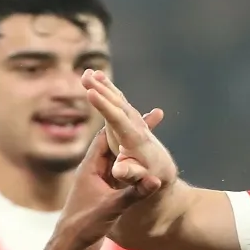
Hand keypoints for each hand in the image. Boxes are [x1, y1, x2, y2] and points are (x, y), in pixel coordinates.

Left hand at [37, 73, 167, 249]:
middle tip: (153, 115)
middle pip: (116, 144)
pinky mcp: (105, 193)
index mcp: (90, 167)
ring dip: (135, 147)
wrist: (70, 248)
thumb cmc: (83, 227)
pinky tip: (147, 163)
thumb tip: (155, 180)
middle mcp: (94, 170)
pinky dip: (135, 166)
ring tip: (153, 134)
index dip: (121, 121)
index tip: (137, 108)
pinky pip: (123, 174)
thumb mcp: (111, 209)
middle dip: (133, 130)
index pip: (107, 137)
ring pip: (120, 158)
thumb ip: (133, 194)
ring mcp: (100, 181)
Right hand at [84, 71, 178, 190]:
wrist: (164, 170)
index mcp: (134, 138)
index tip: (90, 93)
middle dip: (101, 89)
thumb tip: (117, 170)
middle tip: (85, 76)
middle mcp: (135, 125)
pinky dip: (107, 89)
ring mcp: (133, 120)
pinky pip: (117, 101)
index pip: (117, 118)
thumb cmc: (149, 176)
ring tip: (89, 72)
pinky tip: (98, 79)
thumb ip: (129, 172)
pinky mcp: (130, 119)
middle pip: (116, 103)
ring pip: (117, 98)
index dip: (104, 105)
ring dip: (104, 85)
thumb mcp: (138, 178)